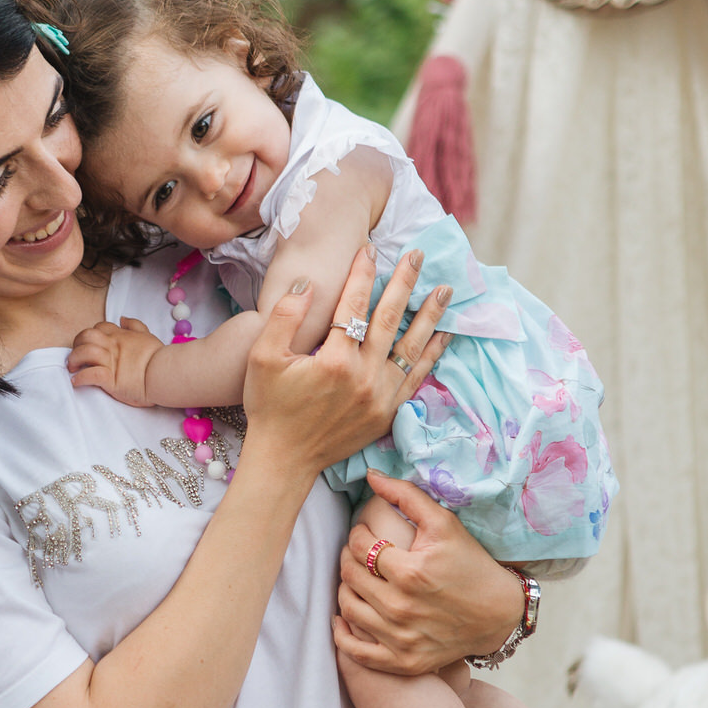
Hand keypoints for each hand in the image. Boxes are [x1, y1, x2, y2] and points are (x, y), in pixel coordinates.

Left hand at [67, 317, 162, 405]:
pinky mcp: (110, 379)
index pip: (99, 328)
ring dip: (74, 359)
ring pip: (84, 352)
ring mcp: (111, 362)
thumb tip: (122, 319)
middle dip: (77, 344)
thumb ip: (134, 326)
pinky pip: (90, 375)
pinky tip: (77, 382)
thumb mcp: (147, 336)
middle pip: (86, 335)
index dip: (90, 335)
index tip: (89, 346)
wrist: (165, 373)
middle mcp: (113, 346)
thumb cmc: (157, 357)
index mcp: (120, 336)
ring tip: (74, 368)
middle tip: (76, 356)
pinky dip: (80, 378)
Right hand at [241, 244, 449, 475]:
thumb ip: (285, 316)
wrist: (284, 459)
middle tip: (418, 255)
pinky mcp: (388, 413)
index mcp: (334, 361)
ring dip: (430, 315)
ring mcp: (380, 396)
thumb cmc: (269, 406)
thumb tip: (310, 283)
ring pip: (411, 347)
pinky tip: (444, 334)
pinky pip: (416, 377)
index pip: (354, 306)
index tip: (369, 249)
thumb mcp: (262, 358)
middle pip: (390, 319)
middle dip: (405, 283)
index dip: (362, 274)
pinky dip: (432, 354)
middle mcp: (364, 377)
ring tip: (445, 289)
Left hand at [333, 470, 524, 675]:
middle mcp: (402, 608)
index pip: (360, 547)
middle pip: (350, 576)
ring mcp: (400, 639)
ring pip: (347, 608)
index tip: (364, 533)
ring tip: (355, 577)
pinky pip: (355, 652)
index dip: (356, 534)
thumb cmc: (470, 565)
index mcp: (411, 573)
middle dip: (347, 557)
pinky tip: (344, 617)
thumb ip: (406, 496)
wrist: (498, 615)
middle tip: (356, 552)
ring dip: (344, 588)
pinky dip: (342, 634)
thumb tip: (371, 475)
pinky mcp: (402, 662)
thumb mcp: (445, 524)